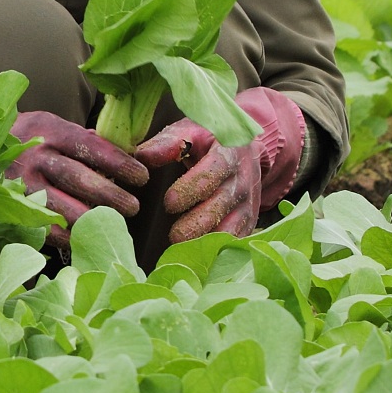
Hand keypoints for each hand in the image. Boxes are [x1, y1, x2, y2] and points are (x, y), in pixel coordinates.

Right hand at [6, 112, 147, 251]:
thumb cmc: (27, 138)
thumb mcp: (51, 126)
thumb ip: (83, 139)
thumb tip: (125, 151)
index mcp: (49, 131)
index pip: (90, 147)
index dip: (118, 163)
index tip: (141, 176)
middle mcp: (34, 157)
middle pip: (78, 178)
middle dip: (109, 194)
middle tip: (133, 206)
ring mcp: (20, 184)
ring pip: (60, 206)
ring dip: (90, 218)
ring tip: (112, 224)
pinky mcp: (11, 207)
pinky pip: (41, 226)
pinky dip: (64, 235)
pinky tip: (83, 238)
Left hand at [133, 87, 306, 243]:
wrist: (246, 149)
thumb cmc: (209, 140)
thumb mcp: (190, 132)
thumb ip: (168, 143)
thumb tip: (142, 157)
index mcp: (227, 154)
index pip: (212, 172)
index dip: (191, 188)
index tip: (169, 203)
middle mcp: (242, 181)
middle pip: (222, 205)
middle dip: (198, 223)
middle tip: (174, 237)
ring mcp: (249, 203)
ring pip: (233, 226)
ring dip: (209, 241)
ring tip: (184, 253)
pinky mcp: (249, 221)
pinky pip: (239, 239)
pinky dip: (223, 251)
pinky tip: (202, 260)